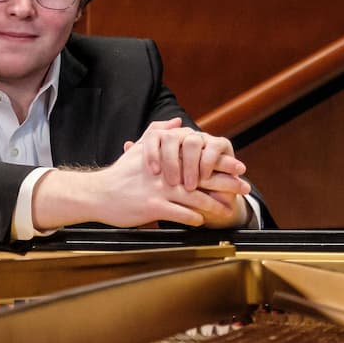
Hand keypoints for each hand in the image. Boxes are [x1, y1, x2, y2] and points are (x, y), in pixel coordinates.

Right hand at [33, 139, 252, 229]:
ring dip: (214, 204)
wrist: (98, 193)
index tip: (239, 167)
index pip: (199, 158)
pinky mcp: (152, 207)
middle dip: (226, 183)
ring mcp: (159, 191)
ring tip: (229, 209)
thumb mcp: (138, 149)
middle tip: (245, 187)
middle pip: (203, 178)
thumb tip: (176, 122)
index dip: (221, 162)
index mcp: (166, 159)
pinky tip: (202, 221)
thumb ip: (158, 133)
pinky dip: (193, 217)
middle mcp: (166, 174)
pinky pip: (179, 213)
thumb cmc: (119, 174)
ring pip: (194, 198)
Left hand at [131, 117, 246, 190]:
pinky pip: (213, 148)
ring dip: (189, 166)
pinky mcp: (221, 145)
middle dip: (171, 161)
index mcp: (168, 139)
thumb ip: (144, 161)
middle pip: (172, 137)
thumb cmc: (180, 189)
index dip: (151, 152)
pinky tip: (204, 178)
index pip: (154, 136)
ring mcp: (203, 138)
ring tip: (189, 186)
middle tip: (171, 183)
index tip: (152, 172)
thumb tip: (126, 145)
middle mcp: (184, 135)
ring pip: (192, 141)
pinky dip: (207, 164)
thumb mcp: (160, 180)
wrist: (210, 199)